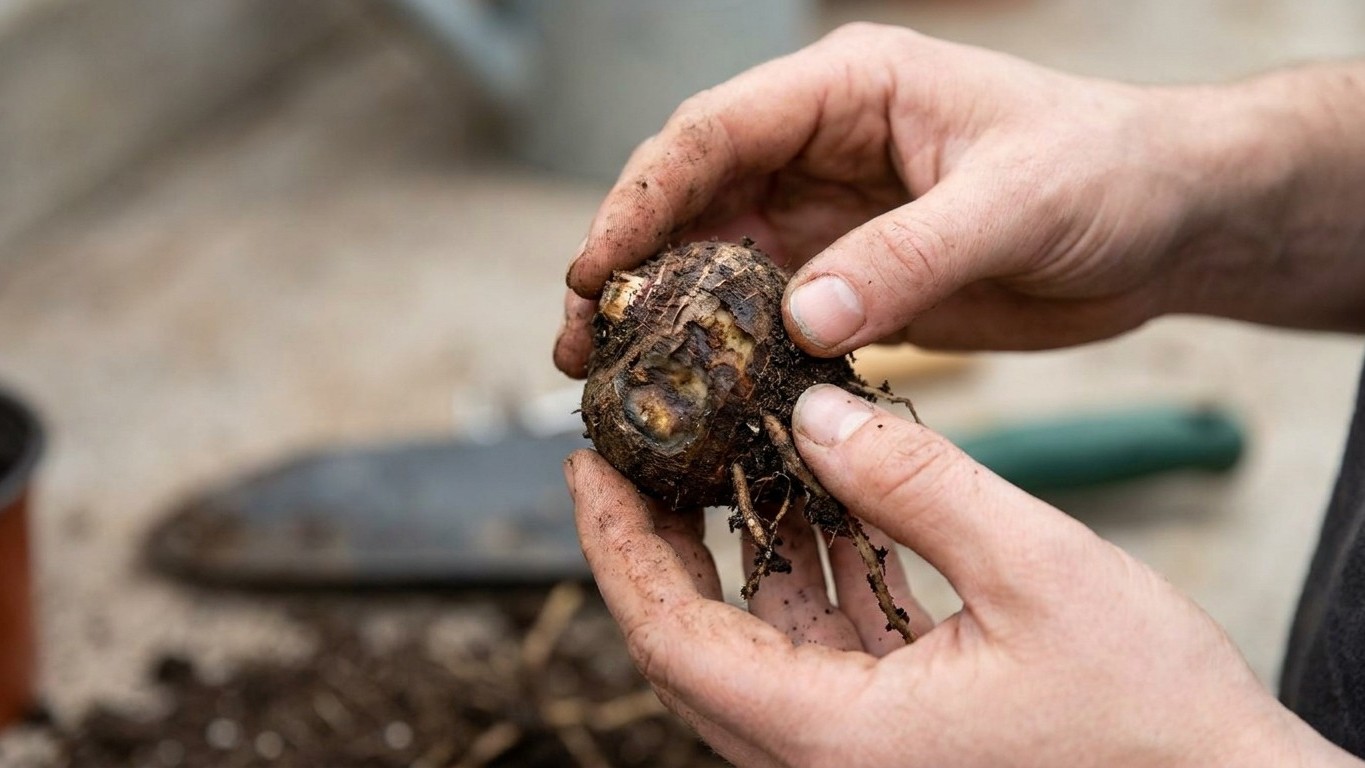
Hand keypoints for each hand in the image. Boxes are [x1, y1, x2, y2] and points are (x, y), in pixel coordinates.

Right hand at [555, 24, 1364, 376]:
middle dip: (629, 266)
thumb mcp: (1013, 204)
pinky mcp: (853, 278)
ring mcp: (831, 216)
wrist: (1167, 222)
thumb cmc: (1108, 174)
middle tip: (578, 344)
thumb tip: (799, 319)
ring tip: (614, 380)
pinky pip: (768, 312)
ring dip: (666, 316)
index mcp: (848, 91)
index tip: (592, 268)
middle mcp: (821, 148)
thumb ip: (907, 259)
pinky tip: (699, 393)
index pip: (714, 133)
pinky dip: (729, 349)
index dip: (642, 198)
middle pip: (692, 199)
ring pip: (718, 261)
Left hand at [564, 384, 1358, 767]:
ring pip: (755, 649)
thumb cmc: (1155, 722)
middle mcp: (824, 763)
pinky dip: (810, 584)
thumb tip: (812, 412)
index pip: (673, 638)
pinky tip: (826, 510)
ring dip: (741, 555)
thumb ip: (917, 486)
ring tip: (733, 458)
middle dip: (657, 545)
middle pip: (691, 647)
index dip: (615, 547)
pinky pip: (819, 659)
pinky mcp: (897, 744)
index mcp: (835, 739)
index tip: (586, 465)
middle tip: (636, 455)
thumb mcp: (1037, 573)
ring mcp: (858, 758)